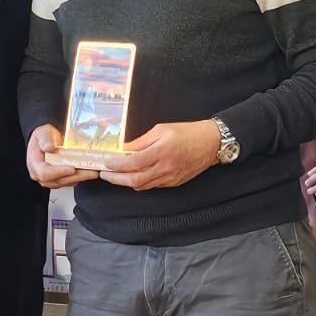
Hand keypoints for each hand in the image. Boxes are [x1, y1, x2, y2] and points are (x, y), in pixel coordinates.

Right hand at [26, 124, 99, 188]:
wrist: (47, 138)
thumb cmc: (44, 136)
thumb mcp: (43, 133)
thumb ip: (45, 139)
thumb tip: (48, 147)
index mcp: (34, 164)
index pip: (45, 173)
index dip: (59, 172)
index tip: (72, 168)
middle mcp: (40, 174)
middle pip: (58, 180)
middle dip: (76, 176)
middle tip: (91, 171)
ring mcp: (50, 179)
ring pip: (65, 182)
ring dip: (81, 178)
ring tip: (94, 171)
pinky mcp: (58, 179)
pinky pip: (69, 181)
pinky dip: (80, 177)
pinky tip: (89, 171)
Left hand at [99, 119, 221, 191]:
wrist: (211, 143)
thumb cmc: (187, 132)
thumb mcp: (161, 129)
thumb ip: (141, 141)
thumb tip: (124, 149)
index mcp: (162, 151)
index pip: (134, 163)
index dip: (117, 165)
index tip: (107, 163)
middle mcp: (166, 168)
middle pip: (135, 180)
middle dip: (116, 179)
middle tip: (105, 174)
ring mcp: (170, 178)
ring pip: (143, 186)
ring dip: (126, 182)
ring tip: (115, 175)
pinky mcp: (174, 183)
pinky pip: (152, 186)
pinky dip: (140, 182)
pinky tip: (133, 176)